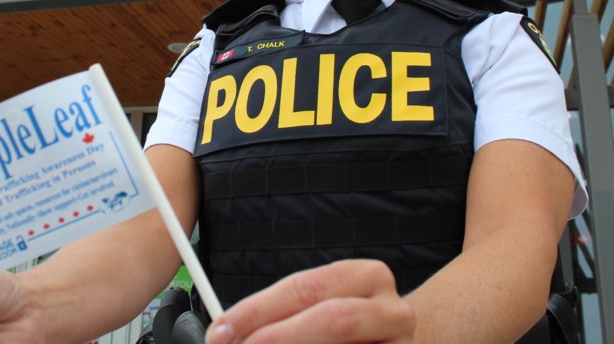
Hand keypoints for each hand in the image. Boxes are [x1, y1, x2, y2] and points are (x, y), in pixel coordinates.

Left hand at [205, 260, 414, 343]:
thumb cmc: (346, 327)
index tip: (221, 330)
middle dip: (276, 339)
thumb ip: (280, 314)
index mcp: (367, 276)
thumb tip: (226, 333)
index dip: (258, 310)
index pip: (305, 287)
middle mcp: (392, 309)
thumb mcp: (319, 308)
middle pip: (332, 320)